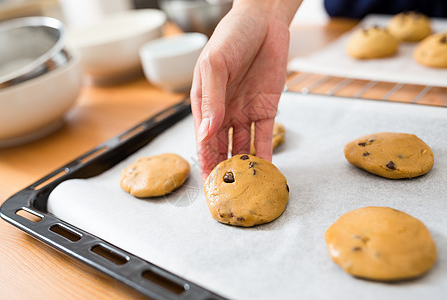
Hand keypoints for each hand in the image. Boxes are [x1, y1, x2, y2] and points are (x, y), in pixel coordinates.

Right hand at [191, 0, 300, 181]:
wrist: (264, 21)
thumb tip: (206, 133)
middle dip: (224, 171)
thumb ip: (211, 99)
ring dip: (245, 167)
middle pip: (222, 149)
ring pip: (243, 146)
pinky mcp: (267, 109)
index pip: (203, 140)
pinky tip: (266, 171)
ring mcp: (245, 113)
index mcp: (204, 104)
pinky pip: (266, 136)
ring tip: (247, 189)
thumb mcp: (214, 65)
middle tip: (227, 195)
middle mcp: (223, 113)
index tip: (209, 186)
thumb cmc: (231, 37)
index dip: (205, 163)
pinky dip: (266, 153)